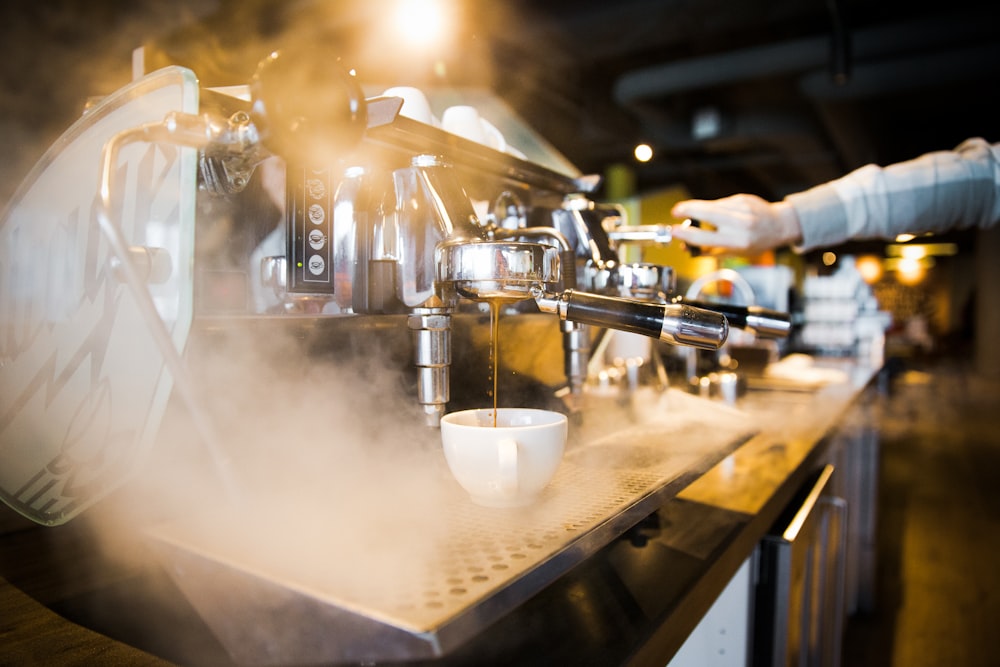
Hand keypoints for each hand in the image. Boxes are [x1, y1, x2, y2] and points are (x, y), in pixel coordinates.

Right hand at [670, 194, 801, 254]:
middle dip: (688, 209)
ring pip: (712, 206)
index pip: (706, 238)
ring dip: (700, 208)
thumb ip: (710, 250)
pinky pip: (722, 202)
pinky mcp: (743, 198)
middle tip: (675, 211)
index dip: (687, 234)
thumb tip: (686, 246)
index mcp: (739, 242)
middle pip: (708, 213)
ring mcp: (743, 208)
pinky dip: (715, 207)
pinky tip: (719, 212)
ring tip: (693, 212)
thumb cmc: (756, 243)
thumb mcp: (735, 252)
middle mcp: (742, 224)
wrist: (778, 225)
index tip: (674, 231)